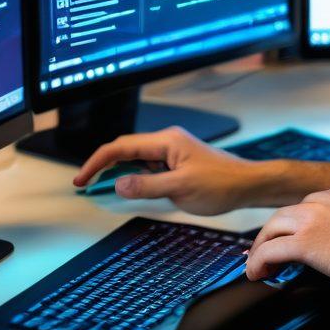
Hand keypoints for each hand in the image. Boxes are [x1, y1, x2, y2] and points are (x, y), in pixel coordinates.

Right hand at [72, 126, 258, 214]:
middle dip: (103, 165)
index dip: (98, 162)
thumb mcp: (181, 188)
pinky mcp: (176, 162)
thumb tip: (118, 184)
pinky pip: (148, 166)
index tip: (82, 178)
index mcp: (166, 141)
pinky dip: (134, 176)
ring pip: (136, 158)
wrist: (247, 184)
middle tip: (86, 184)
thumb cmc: (220, 184)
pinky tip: (129, 188)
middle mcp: (167, 141)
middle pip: (126, 149)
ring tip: (101, 188)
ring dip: (118, 171)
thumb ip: (148, 186)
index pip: (122, 147)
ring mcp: (172, 151)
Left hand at [245, 187, 329, 316]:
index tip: (292, 236)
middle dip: (273, 232)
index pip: (307, 206)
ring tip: (257, 264)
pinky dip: (259, 262)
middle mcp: (322, 201)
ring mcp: (311, 220)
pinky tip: (256, 274)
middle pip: (285, 214)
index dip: (296, 224)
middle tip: (266, 250)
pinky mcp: (304, 243)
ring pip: (272, 227)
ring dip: (261, 246)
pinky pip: (271, 250)